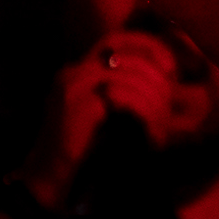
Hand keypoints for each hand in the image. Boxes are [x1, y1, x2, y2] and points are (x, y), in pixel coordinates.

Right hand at [20, 30, 206, 207]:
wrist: (48, 179)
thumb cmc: (82, 148)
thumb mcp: (104, 111)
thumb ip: (124, 90)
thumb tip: (164, 78)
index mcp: (79, 71)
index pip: (116, 39)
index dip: (147, 45)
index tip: (168, 64)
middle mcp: (72, 73)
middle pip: (122, 52)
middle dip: (152, 66)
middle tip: (171, 85)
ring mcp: (72, 88)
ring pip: (123, 75)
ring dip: (149, 94)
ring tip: (161, 115)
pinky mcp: (76, 107)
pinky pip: (117, 97)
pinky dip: (139, 108)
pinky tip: (148, 124)